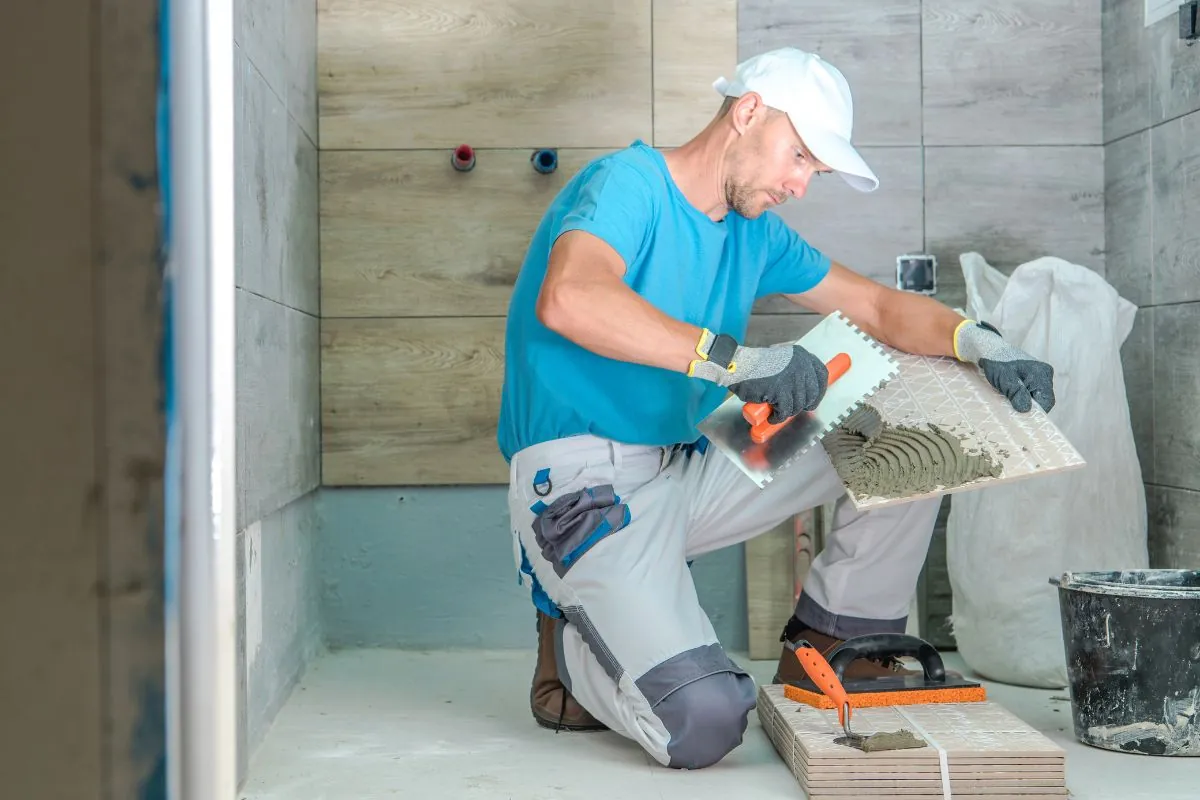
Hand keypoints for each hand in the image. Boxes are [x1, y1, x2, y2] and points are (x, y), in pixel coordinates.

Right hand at [690, 330, 828, 422]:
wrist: (739, 366)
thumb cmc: (755, 365)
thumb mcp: (781, 359)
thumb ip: (795, 367)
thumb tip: (807, 387)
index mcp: (802, 356)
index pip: (822, 375)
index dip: (819, 390)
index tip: (813, 399)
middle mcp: (801, 365)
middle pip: (813, 393)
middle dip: (804, 404)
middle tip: (791, 408)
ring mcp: (792, 378)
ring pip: (799, 405)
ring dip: (788, 411)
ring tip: (776, 410)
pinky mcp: (782, 391)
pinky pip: (785, 411)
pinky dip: (777, 417)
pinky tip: (771, 417)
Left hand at [954, 320, 1054, 412]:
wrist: (989, 349)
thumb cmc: (996, 362)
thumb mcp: (1005, 380)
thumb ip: (1017, 394)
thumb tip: (1026, 410)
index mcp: (1042, 374)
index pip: (1047, 401)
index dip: (1036, 412)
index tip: (1021, 417)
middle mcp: (1045, 373)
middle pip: (1043, 399)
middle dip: (1029, 406)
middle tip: (1013, 409)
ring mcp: (1040, 374)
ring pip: (1036, 396)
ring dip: (1024, 401)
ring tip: (1010, 400)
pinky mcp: (1033, 375)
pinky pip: (1031, 390)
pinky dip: (1022, 395)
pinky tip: (1011, 395)